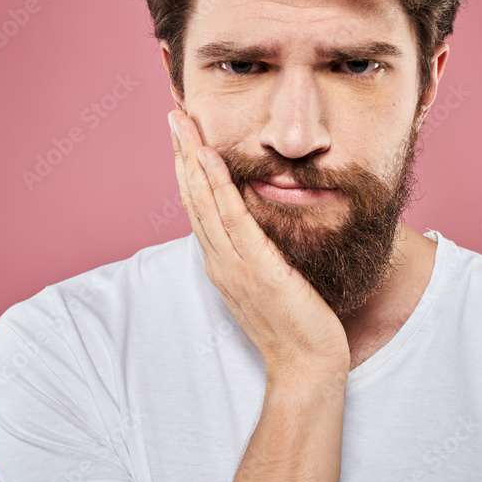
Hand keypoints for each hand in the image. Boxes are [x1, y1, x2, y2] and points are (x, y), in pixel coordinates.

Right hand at [169, 110, 349, 380]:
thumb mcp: (271, 285)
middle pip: (193, 197)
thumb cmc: (296, 329)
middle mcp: (221, 261)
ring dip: (191, 158)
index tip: (184, 137)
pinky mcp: (256, 268)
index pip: (199, 208)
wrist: (307, 367)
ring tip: (182, 122)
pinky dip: (218, 185)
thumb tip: (260, 230)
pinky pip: (232, 219)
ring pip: (205, 201)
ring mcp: (235, 264)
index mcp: (223, 263)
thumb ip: (259, 257)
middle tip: (174, 115)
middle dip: (182, 153)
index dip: (188, 170)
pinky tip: (209, 157)